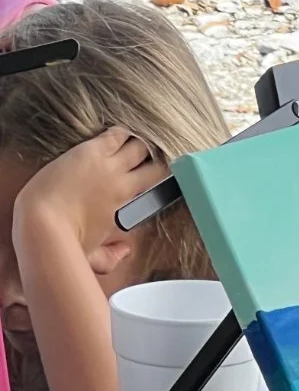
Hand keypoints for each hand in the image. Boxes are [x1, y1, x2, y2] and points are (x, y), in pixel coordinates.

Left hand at [12, 127, 166, 269]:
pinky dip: (123, 133)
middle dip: (156, 158)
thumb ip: (113, 256)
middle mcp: (123, 181)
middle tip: (153, 156)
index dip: (163, 176)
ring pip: (137, 144)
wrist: (43, 224)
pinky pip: (115, 135)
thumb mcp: (96, 257)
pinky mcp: (88, 151)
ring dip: (141, 143)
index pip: (157, 183)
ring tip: (139, 143)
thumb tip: (125, 251)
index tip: (162, 174)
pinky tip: (122, 135)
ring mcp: (107, 164)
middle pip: (152, 161)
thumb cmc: (68, 242)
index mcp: (128, 204)